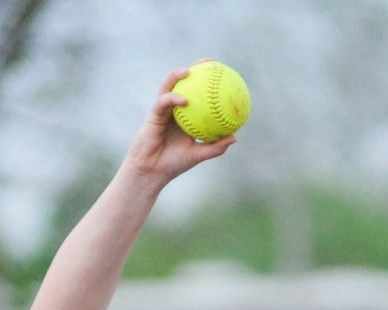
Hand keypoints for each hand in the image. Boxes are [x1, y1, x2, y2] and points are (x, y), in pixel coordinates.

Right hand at [123, 65, 237, 188]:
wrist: (152, 171)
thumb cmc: (173, 163)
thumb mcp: (198, 154)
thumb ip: (215, 146)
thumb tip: (235, 137)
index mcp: (185, 115)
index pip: (197, 94)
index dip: (207, 82)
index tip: (222, 73)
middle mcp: (174, 109)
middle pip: (182, 83)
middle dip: (193, 68)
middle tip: (208, 61)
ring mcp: (162, 110)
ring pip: (168, 87)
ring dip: (176, 76)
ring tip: (188, 71)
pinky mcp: (153, 114)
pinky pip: (163, 102)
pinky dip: (173, 99)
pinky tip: (184, 100)